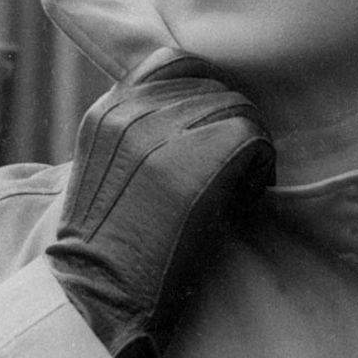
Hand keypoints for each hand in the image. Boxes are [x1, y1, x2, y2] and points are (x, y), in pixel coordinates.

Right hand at [44, 49, 273, 357]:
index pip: (174, 63)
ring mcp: (165, 131)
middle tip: (227, 172)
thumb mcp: (106, 174)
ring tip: (235, 188)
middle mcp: (133, 110)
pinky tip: (242, 199)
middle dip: (229, 124)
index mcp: (108, 111)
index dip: (204, 94)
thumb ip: (138, 137)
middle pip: (214, 85)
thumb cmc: (107, 252)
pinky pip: (255, 138)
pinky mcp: (197, 157)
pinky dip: (260, 170)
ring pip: (240, 108)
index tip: (208, 135)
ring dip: (248, 146)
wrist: (97, 293)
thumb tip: (197, 123)